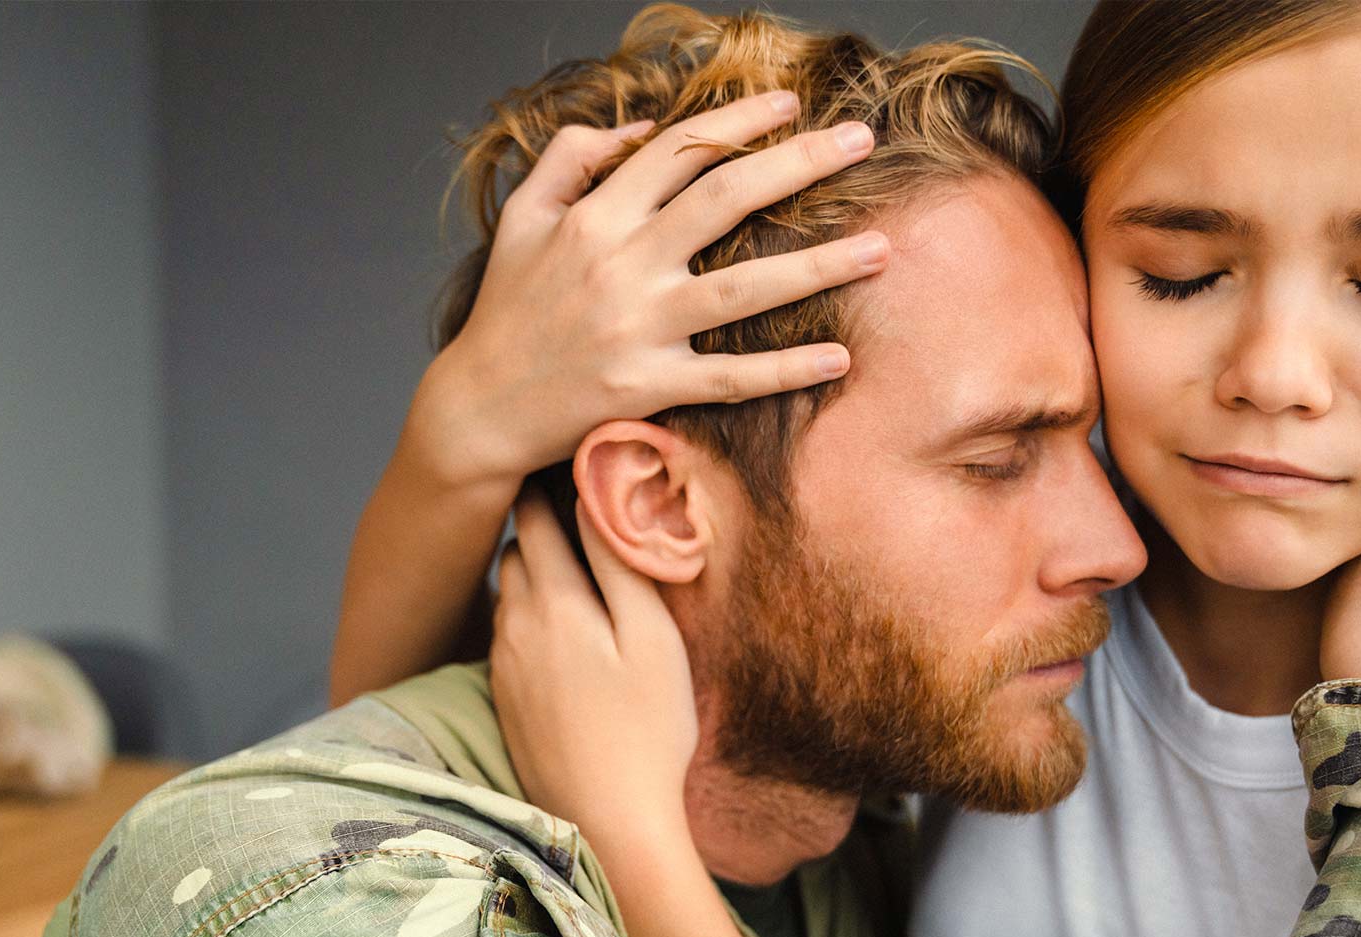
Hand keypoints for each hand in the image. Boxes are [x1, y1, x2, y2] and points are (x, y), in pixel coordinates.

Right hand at [411, 91, 888, 490]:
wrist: (479, 408)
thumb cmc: (507, 310)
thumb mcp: (522, 217)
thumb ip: (573, 158)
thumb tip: (642, 127)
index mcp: (595, 218)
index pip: (679, 149)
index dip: (738, 120)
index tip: (790, 103)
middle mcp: (622, 266)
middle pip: (727, 198)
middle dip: (800, 163)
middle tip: (860, 141)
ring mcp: (639, 330)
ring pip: (745, 289)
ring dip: (819, 266)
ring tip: (881, 248)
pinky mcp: (648, 388)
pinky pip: (731, 378)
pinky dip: (786, 370)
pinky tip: (839, 357)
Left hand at [490, 490, 697, 837]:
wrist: (608, 823)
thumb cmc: (647, 730)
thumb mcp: (652, 639)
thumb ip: (621, 565)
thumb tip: (597, 500)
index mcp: (552, 601)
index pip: (533, 515)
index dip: (550, 482)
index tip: (572, 460)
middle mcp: (513, 625)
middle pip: (514, 548)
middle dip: (538, 522)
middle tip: (575, 501)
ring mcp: (503, 665)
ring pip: (508, 590)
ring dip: (532, 568)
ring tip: (574, 560)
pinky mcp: (504, 698)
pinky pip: (508, 633)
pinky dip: (530, 612)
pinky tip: (565, 627)